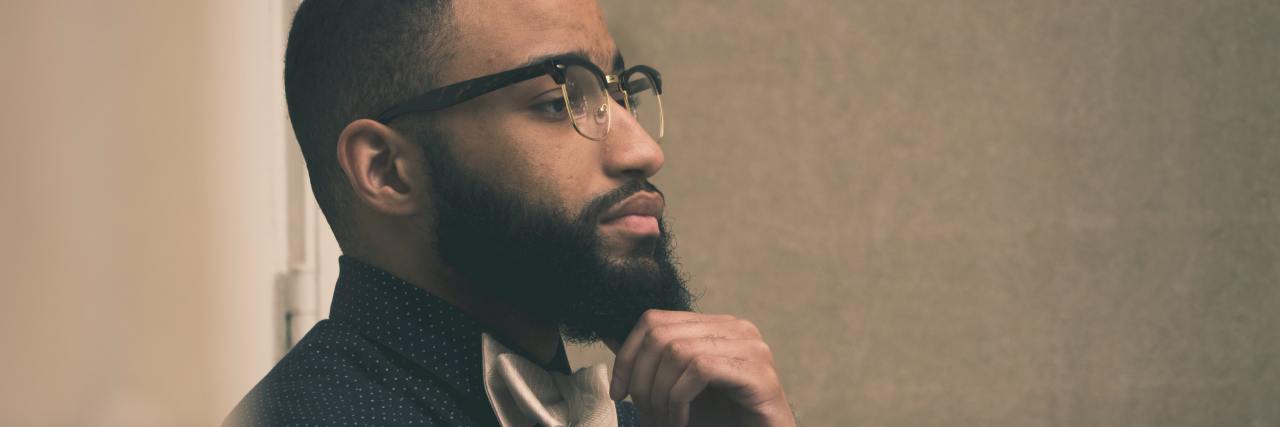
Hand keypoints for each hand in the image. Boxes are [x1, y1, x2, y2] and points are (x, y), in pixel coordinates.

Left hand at [606, 309, 795, 426]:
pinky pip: (700, 369)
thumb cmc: (722, 421)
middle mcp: (735, 328)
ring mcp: (750, 347)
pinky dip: (680, 400)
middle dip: (641, 379)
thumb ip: (649, 362)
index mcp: (715, 326)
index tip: (618, 393)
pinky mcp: (758, 372)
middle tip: (643, 415)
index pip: (654, 319)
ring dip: (660, 396)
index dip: (627, 355)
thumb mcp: (675, 390)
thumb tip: (609, 334)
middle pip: (661, 334)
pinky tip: (682, 421)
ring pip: (678, 352)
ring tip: (665, 422)